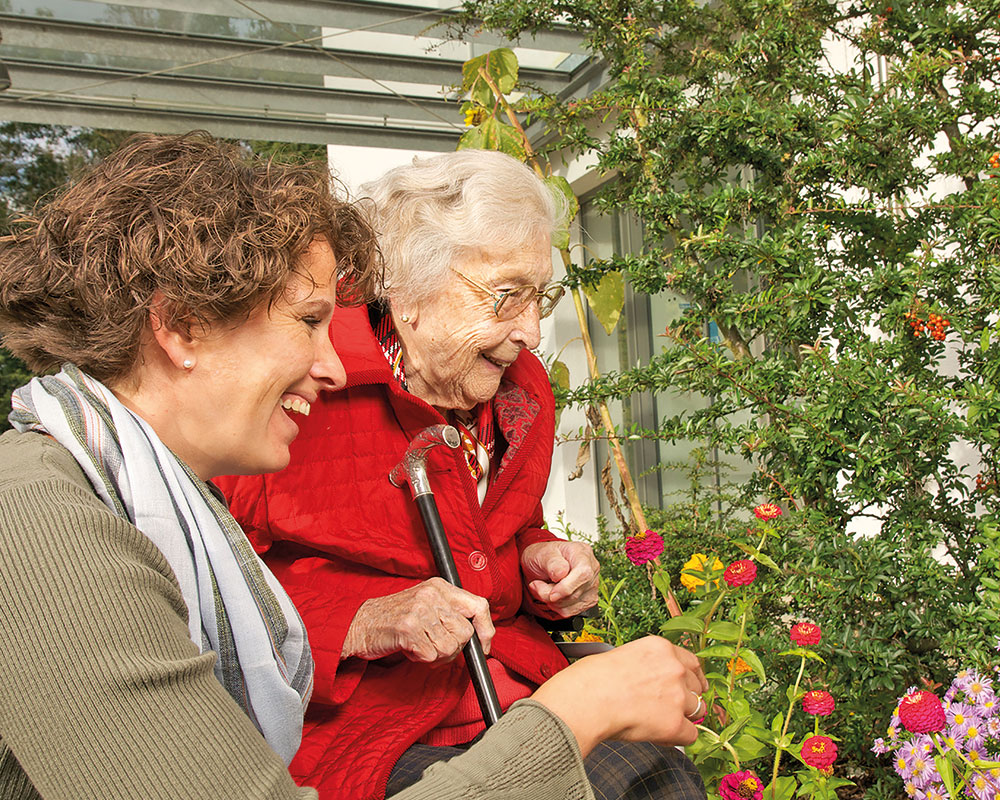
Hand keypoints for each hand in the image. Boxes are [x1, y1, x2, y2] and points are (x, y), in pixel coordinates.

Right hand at [342, 577, 494, 662]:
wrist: (359, 625)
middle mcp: (432, 595)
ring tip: (418, 645)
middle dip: (453, 648)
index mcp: (439, 586)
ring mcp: (420, 610)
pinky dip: (421, 659)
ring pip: (450, 647)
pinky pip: (431, 656)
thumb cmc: (394, 618)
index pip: (479, 605)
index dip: (486, 630)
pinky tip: (409, 649)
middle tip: (434, 647)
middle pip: (465, 633)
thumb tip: (480, 635)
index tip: (484, 646)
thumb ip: (450, 613)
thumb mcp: (426, 605)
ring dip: (435, 655)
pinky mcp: (408, 628)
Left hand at [520, 540, 599, 617]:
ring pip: (573, 605)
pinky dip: (557, 607)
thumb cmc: (543, 555)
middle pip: (576, 593)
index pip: (583, 574)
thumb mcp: (542, 553)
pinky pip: (572, 612)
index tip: (551, 593)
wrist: (541, 564)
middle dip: (551, 595)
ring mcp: (592, 585)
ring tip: (543, 587)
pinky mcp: (588, 600)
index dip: (566, 588)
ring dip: (552, 602)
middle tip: (537, 585)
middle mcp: (592, 569)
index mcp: (583, 553)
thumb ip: (552, 563)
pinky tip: (552, 595)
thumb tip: (561, 574)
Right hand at [529, 636, 707, 755]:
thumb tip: (653, 683)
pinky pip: (691, 735)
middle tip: (668, 708)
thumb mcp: (622, 656)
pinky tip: (660, 735)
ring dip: (681, 717)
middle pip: (697, 687)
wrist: (584, 700)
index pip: (691, 662)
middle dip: (686, 698)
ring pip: (696, 711)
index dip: (692, 678)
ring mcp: (677, 696)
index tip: (693, 687)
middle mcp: (674, 669)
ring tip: (656, 721)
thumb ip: (646, 665)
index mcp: (661, 648)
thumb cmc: (591, 680)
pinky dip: (677, 737)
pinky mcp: (675, 723)